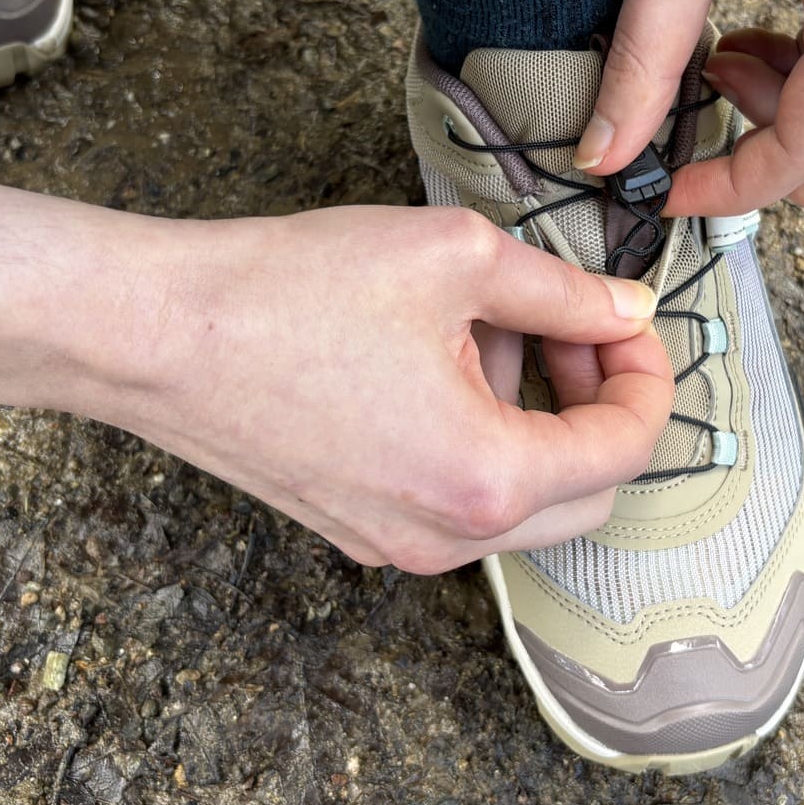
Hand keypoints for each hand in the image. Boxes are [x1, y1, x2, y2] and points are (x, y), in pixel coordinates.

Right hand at [107, 206, 674, 574]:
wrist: (155, 335)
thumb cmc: (288, 291)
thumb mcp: (455, 258)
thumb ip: (564, 291)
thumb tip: (624, 309)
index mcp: (487, 478)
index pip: (627, 448)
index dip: (648, 373)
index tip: (626, 319)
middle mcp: (448, 537)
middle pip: (587, 493)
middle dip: (599, 405)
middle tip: (574, 329)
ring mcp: (397, 546)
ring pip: (522, 501)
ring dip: (536, 421)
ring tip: (485, 331)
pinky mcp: (357, 531)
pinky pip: (457, 501)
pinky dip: (478, 440)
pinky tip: (434, 364)